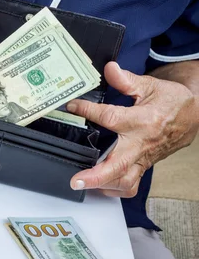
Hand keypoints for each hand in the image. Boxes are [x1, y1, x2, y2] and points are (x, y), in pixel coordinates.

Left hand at [67, 62, 198, 196]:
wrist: (192, 116)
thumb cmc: (171, 101)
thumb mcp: (150, 85)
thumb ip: (126, 80)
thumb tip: (109, 69)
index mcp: (141, 120)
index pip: (110, 117)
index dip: (88, 111)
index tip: (72, 106)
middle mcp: (141, 143)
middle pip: (118, 164)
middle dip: (95, 175)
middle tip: (76, 179)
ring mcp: (143, 157)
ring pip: (124, 180)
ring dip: (102, 185)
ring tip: (82, 184)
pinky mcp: (144, 165)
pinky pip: (131, 185)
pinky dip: (115, 189)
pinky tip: (99, 185)